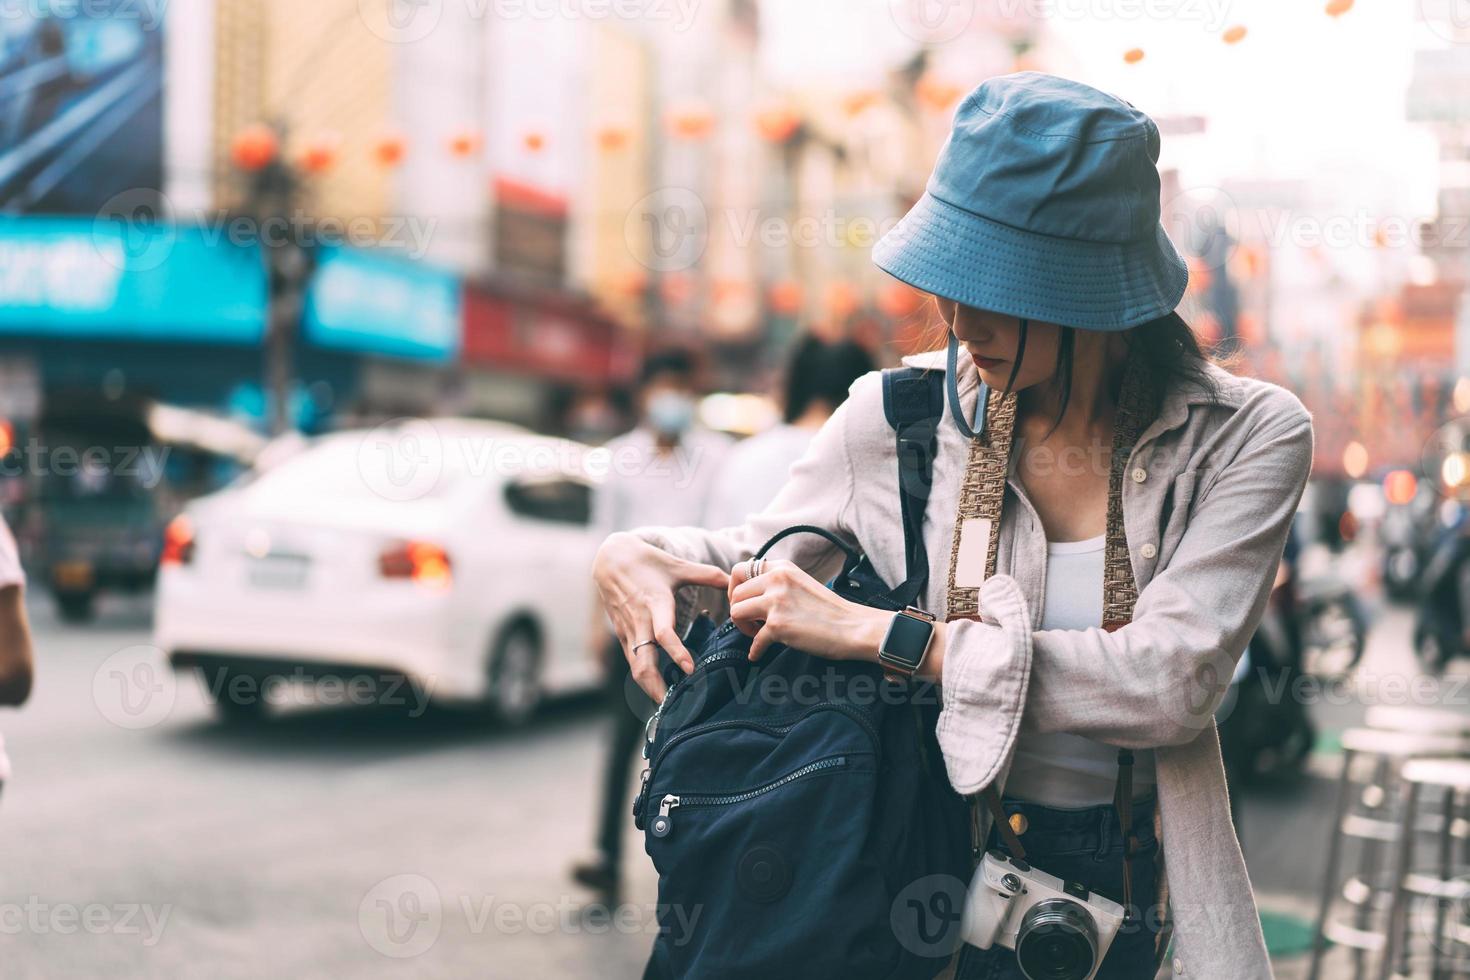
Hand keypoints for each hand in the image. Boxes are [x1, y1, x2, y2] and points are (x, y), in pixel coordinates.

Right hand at [593, 532, 729, 699]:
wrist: (610, 560)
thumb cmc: (648, 562)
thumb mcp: (678, 565)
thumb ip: (707, 574)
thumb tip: (733, 579)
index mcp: (655, 604)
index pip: (664, 634)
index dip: (676, 652)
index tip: (691, 670)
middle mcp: (639, 622)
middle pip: (643, 663)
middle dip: (656, 687)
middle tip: (675, 705)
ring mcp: (628, 631)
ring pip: (635, 667)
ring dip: (649, 688)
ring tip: (668, 705)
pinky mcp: (623, 636)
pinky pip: (633, 662)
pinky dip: (644, 677)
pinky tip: (657, 689)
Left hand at [727, 558, 888, 663]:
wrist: (853, 627)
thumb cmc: (829, 610)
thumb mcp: (800, 583)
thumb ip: (776, 583)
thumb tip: (747, 595)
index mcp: (781, 568)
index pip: (739, 570)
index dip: (734, 589)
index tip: (743, 603)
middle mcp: (777, 580)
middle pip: (735, 594)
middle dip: (738, 611)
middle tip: (752, 624)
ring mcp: (777, 602)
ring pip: (736, 612)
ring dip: (743, 628)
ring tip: (758, 634)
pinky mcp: (779, 625)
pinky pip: (754, 640)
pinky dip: (755, 650)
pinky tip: (758, 654)